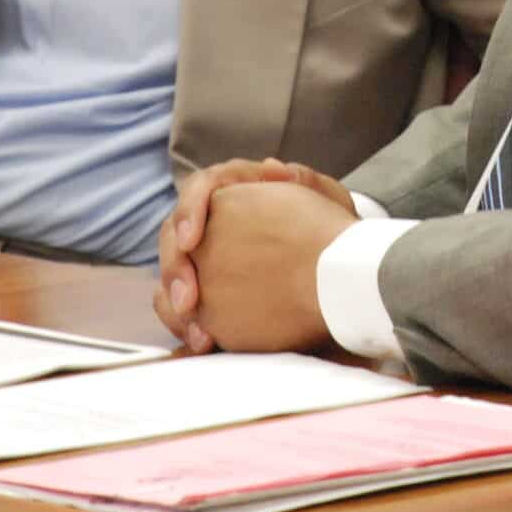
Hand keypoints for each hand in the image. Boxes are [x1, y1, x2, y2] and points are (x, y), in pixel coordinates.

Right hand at [154, 159, 353, 349]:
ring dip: (175, 303)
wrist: (340, 270)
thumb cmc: (331, 231)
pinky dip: (187, 324)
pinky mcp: (206, 289)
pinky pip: (181, 305)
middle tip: (188, 300)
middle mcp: (213, 219)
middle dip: (176, 269)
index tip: (191, 239)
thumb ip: (306, 184)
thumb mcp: (327, 204)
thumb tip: (277, 169)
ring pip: (171, 274)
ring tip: (198, 332)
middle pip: (174, 234)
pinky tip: (203, 343)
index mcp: (237, 189)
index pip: (201, 187)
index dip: (190, 211)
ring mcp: (206, 256)